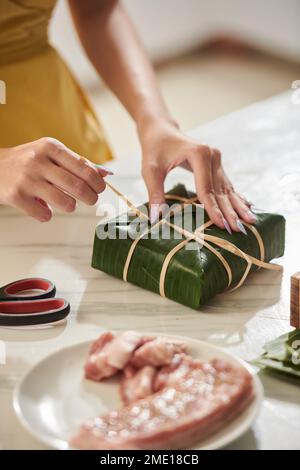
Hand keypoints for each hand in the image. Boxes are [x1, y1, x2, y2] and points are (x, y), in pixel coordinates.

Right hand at [0, 138, 109, 221]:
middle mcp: (39, 161)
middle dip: (91, 197)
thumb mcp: (51, 154)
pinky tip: (42, 207)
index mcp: (51, 147)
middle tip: (90, 199)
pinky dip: (47, 215)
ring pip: (66, 203)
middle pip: (79, 187)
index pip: (85, 169)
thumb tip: (107, 174)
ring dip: (70, 206)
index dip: (98, 183)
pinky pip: (45, 215)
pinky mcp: (16, 196)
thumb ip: (78, 163)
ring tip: (66, 202)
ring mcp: (27, 179)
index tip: (100, 189)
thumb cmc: (29, 162)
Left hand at [139, 121, 255, 231]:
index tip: (222, 226)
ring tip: (250, 222)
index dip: (213, 209)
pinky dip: (236, 198)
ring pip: (227, 188)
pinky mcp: (216, 164)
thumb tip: (155, 218)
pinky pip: (227, 185)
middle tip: (239, 231)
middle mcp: (212, 155)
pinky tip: (247, 208)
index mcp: (198, 154)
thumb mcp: (150, 170)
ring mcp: (216, 159)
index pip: (206, 188)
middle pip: (221, 190)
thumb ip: (154, 193)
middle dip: (230, 211)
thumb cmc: (154, 150)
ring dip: (238, 206)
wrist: (161, 131)